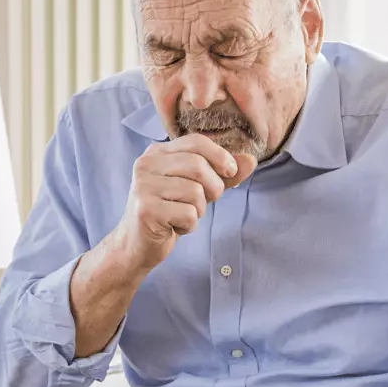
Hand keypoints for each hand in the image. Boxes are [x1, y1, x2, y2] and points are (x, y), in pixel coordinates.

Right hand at [109, 134, 256, 271]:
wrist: (136, 245)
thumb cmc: (169, 213)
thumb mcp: (197, 188)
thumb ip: (222, 174)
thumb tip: (251, 160)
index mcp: (157, 152)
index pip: (196, 142)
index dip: (220, 155)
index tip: (231, 171)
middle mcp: (146, 164)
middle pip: (198, 166)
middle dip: (213, 188)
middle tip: (205, 202)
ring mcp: (143, 187)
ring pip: (195, 192)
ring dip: (199, 210)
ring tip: (185, 216)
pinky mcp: (146, 210)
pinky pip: (188, 214)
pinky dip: (189, 225)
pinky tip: (175, 227)